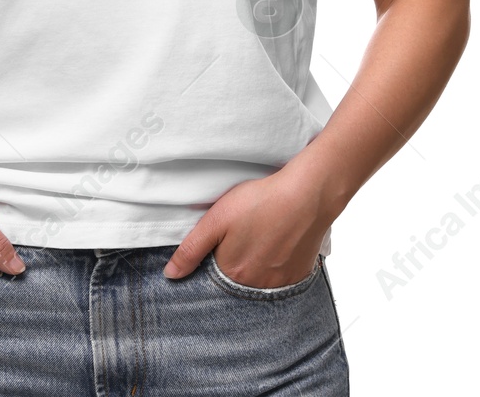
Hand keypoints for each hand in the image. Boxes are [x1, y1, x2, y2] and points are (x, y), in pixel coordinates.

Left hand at [164, 158, 331, 284]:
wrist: (309, 193)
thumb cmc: (262, 201)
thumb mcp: (217, 219)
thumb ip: (191, 249)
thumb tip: (170, 275)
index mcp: (232, 273)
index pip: (213, 277)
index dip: (216, 257)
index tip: (225, 241)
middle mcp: (256, 285)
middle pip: (238, 280)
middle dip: (238, 262)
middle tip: (247, 235)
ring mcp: (281, 283)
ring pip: (260, 280)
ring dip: (258, 265)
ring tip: (263, 237)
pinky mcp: (301, 274)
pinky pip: (283, 278)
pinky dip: (279, 265)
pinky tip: (281, 243)